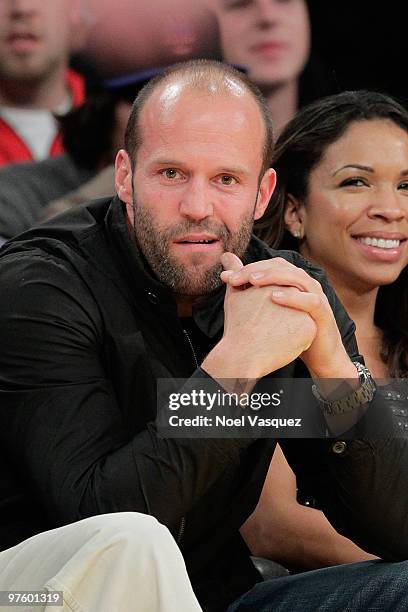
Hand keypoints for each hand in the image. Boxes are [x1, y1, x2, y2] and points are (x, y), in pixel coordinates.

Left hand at [220, 253, 355, 379]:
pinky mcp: (323, 313)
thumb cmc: (289, 330)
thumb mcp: (266, 309)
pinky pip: (311, 301)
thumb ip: (247, 290)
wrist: (316, 353)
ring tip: (253, 281)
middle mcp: (304, 283)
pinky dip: (293, 297)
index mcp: (291, 280)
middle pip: (282, 266)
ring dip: (274, 277)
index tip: (227, 277)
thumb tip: (225, 272)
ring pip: (297, 278)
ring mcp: (315, 296)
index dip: (248, 267)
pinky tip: (274, 297)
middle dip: (257, 269)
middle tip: (236, 277)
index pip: (270, 264)